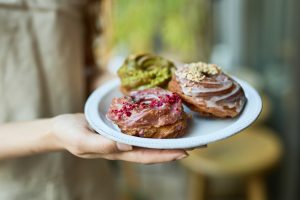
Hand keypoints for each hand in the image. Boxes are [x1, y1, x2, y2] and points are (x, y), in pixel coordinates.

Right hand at [51, 114, 187, 163]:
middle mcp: (125, 146)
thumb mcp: (81, 141)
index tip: (185, 152)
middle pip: (154, 149)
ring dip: (168, 136)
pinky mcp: (121, 126)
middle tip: (198, 142)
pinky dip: (155, 126)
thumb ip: (102, 145)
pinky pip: (142, 127)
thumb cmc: (69, 135)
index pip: (145, 156)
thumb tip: (126, 145)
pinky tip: (164, 120)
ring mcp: (124, 137)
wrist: (62, 128)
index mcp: (117, 152)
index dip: (165, 155)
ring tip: (188, 132)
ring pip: (150, 139)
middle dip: (175, 147)